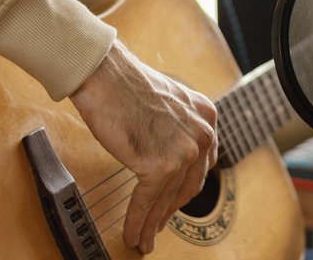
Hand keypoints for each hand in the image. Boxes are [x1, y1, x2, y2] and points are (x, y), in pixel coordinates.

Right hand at [70, 39, 217, 253]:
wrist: (105, 75)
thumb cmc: (125, 83)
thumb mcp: (167, 102)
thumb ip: (175, 126)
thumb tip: (165, 153)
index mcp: (207, 115)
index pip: (201, 162)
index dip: (186, 188)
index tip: (175, 202)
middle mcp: (203, 133)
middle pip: (188, 185)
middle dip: (171, 210)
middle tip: (159, 226)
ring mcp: (184, 151)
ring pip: (167, 198)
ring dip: (153, 222)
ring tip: (144, 238)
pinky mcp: (160, 166)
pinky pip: (147, 201)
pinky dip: (138, 220)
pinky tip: (133, 233)